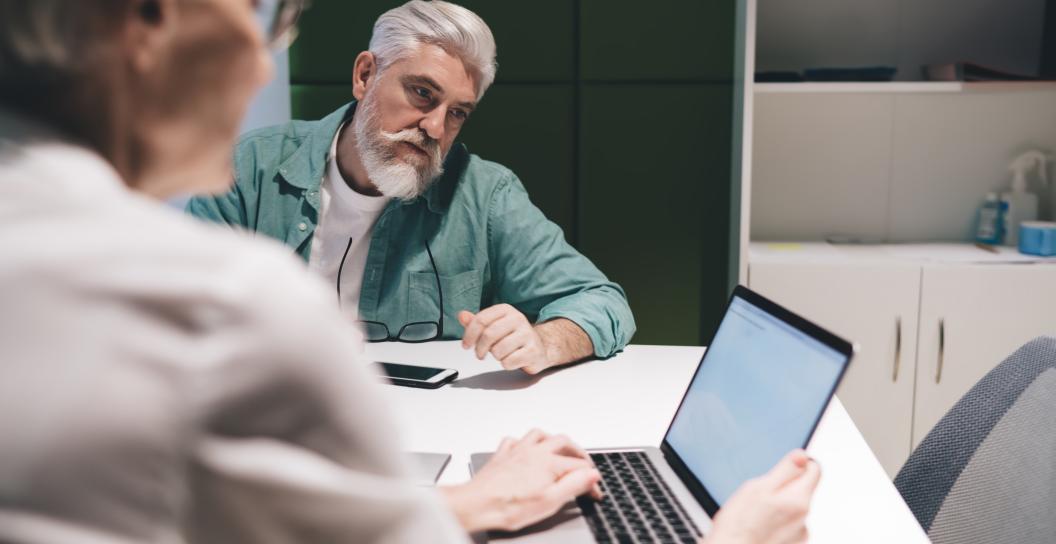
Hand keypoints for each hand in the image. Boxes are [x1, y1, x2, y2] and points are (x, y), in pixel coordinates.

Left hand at [441, 429, 602, 532]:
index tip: (594, 492)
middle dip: (578, 452)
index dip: (591, 479)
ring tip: (559, 448)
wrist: (477, 504)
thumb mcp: (550, 501)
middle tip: (585, 464)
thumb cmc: (509, 507)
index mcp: (549, 463)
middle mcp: (534, 452)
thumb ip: (574, 485)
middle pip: (563, 442)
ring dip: (552, 439)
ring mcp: (517, 451)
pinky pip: (514, 440)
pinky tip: (525, 448)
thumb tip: (592, 474)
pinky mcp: (502, 456)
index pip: (580, 466)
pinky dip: (524, 442)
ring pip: (539, 434)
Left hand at [458, 305, 550, 373]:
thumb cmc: (512, 336)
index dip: (469, 335)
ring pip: (498, 350)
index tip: (466, 345)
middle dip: (480, 348)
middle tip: (480, 354)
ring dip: (495, 356)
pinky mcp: (533, 351)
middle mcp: (518, 319)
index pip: (481, 320)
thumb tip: (462, 315)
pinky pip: (508, 362)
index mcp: (506, 310)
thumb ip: (476, 322)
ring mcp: (527, 334)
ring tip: (501, 354)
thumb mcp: (493, 326)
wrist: (540, 347)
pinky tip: (512, 359)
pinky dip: (506, 364)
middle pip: (488, 335)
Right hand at [704, 450, 820, 543]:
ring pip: (793, 507)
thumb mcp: (758, 487)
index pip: (814, 469)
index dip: (798, 464)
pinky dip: (776, 522)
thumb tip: (802, 456)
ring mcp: (799, 533)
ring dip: (779, 506)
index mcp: (799, 499)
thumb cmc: (739, 524)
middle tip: (760, 495)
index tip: (782, 469)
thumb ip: (785, 470)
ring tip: (757, 514)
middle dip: (784, 487)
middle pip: (802, 489)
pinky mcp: (792, 543)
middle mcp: (804, 517)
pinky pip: (788, 524)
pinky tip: (760, 526)